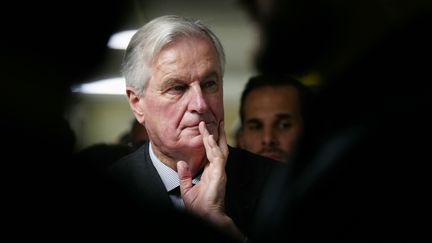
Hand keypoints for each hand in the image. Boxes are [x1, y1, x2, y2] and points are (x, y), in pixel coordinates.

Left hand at [177, 121, 244, 240]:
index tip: (207, 128)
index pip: (212, 152)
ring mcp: (220, 171)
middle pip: (219, 147)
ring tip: (210, 125)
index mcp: (211, 172)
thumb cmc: (199, 206)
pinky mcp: (220, 174)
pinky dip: (213, 147)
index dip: (210, 140)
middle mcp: (217, 169)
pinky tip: (209, 139)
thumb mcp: (187, 188)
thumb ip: (185, 175)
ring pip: (219, 149)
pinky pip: (217, 157)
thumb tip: (180, 163)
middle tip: (218, 121)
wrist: (205, 215)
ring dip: (214, 137)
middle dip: (218, 134)